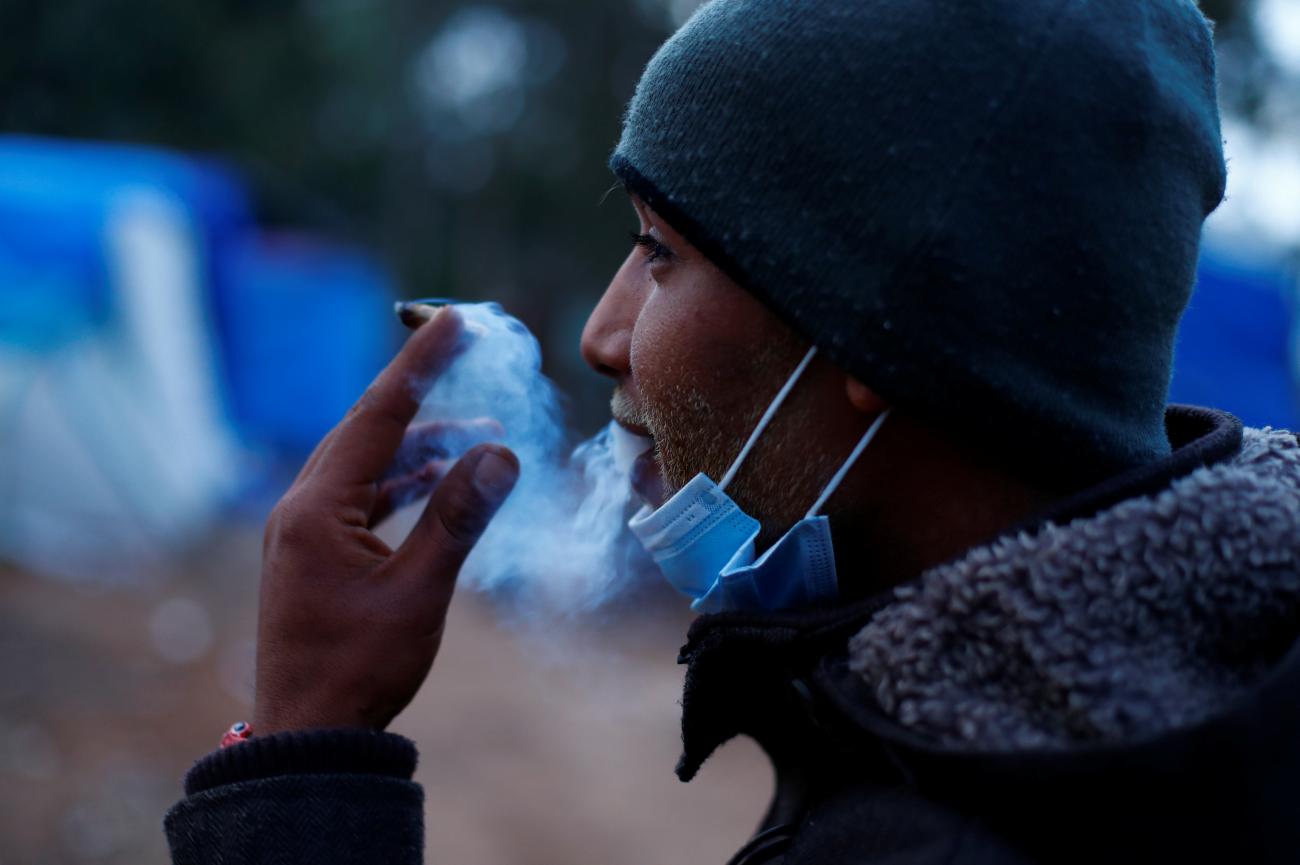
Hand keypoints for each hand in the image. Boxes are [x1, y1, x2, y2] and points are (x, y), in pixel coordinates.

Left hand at [254, 307, 518, 734]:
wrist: (308, 735)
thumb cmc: (360, 669)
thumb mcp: (419, 590)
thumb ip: (459, 517)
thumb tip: (501, 453)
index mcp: (316, 509)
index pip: (377, 417)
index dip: (420, 366)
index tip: (454, 321)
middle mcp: (300, 509)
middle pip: (365, 431)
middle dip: (420, 393)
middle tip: (464, 353)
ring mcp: (303, 532)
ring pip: (365, 465)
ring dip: (418, 446)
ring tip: (479, 434)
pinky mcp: (314, 554)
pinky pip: (361, 498)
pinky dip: (402, 483)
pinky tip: (439, 480)